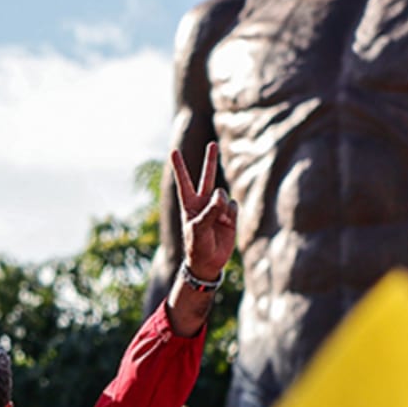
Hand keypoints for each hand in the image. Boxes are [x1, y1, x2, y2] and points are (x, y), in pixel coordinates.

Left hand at [170, 142, 237, 283]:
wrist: (208, 262)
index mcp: (189, 204)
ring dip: (222, 205)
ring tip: (218, 221)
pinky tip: (226, 223)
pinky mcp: (229, 215)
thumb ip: (211, 210)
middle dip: (210, 161)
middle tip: (212, 144)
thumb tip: (222, 194)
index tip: (173, 151)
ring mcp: (217, 208)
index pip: (184, 181)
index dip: (179, 166)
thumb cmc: (197, 246)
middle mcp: (203, 202)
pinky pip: (233, 205)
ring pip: (224, 194)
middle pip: (207, 177)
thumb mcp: (199, 228)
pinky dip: (231, 214)